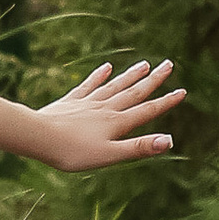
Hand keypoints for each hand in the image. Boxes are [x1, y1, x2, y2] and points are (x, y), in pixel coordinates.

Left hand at [28, 57, 183, 169]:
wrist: (37, 137)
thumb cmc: (72, 152)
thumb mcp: (109, 155)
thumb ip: (138, 147)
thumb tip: (168, 140)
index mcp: (117, 122)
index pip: (147, 110)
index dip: (165, 102)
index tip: (182, 91)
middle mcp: (105, 108)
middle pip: (133, 92)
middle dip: (153, 80)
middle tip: (168, 64)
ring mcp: (87, 103)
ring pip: (114, 86)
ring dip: (130, 75)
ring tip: (144, 64)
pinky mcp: (70, 102)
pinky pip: (88, 85)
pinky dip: (98, 76)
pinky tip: (106, 67)